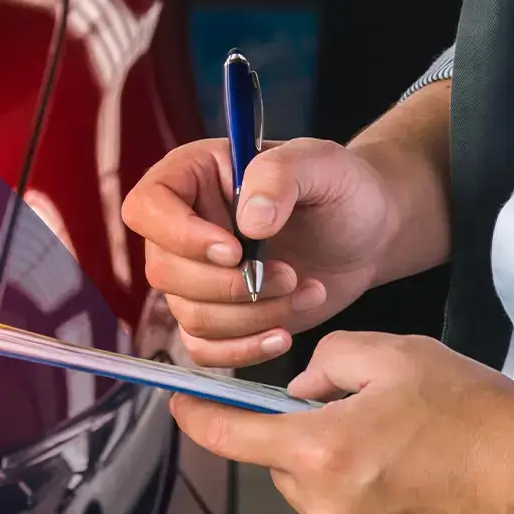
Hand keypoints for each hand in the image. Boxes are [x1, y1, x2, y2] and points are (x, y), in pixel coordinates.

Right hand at [121, 138, 399, 367]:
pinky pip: (204, 348)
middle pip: (164, 271)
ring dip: (250, 315)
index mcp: (192, 176)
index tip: (235, 249)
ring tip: (303, 290)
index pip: (147, 207)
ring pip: (189, 314)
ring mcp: (196, 276)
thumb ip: (280, 176)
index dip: (180, 235)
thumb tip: (249, 222)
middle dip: (229, 285)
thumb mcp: (321, 163)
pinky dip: (244, 349)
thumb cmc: (341, 187)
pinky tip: (284, 333)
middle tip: (288, 274)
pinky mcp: (217, 316)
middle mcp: (183, 227)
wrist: (367, 233)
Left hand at [168, 331, 513, 513]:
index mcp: (321, 452)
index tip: (180, 405)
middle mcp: (327, 509)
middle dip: (307, 435)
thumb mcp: (399, 355)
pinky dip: (367, 500)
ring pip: (318, 494)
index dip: (199, 418)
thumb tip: (303, 389)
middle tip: (368, 413)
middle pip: (283, 463)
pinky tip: (417, 483)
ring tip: (407, 450)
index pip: (232, 437)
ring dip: (340, 468)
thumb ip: (330, 359)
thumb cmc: (480, 414)